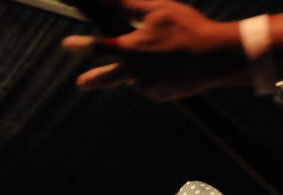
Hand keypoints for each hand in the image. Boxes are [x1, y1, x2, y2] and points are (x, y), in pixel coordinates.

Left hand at [62, 0, 247, 100]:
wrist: (215, 57)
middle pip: (108, 77)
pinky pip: (154, 85)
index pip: (98, 47)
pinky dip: (159, 76)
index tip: (68, 44)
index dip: (81, 45)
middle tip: (81, 82)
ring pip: (139, 76)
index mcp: (131, 49)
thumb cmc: (187, 27)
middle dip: (93, 79)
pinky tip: (175, 67)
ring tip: (169, 53)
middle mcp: (136, 73)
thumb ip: (128, 6)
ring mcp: (149, 88)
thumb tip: (107, 0)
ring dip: (145, 66)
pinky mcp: (161, 96)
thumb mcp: (156, 9)